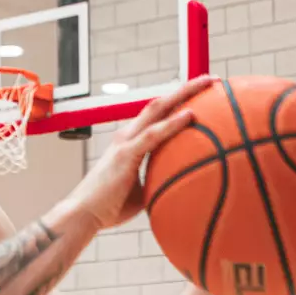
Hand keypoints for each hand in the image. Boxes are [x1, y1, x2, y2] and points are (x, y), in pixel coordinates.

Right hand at [71, 76, 215, 229]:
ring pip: (157, 109)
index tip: (202, 94)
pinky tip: (190, 115)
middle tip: (210, 79)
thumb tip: (182, 188)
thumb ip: (159, 181)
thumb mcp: (142, 191)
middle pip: (160, 103)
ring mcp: (126, 142)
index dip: (178, 101)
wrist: (84, 215)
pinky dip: (172, 123)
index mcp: (130, 142)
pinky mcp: (126, 154)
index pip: (157, 115)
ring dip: (183, 94)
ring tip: (207, 83)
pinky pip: (154, 135)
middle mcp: (128, 135)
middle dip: (186, 88)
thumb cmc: (110, 207)